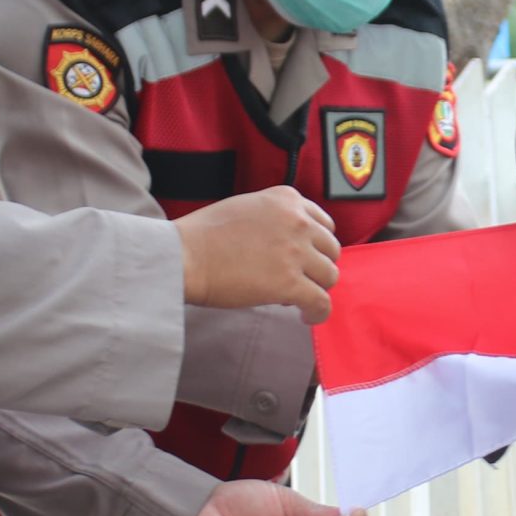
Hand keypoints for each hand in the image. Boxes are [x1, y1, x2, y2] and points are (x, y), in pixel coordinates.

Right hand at [177, 187, 340, 322]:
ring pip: (330, 275)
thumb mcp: (247, 206)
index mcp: (287, 199)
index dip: (315, 244)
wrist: (184, 255)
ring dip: (317, 287)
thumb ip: (275, 217)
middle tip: (298, 277)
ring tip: (298, 297)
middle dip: (317, 265)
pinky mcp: (289, 283)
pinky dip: (318, 312)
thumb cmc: (204, 234)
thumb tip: (289, 243)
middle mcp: (297, 221)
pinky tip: (306, 316)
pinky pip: (321, 302)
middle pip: (331, 248)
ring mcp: (295, 252)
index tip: (304, 257)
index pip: (323, 222)